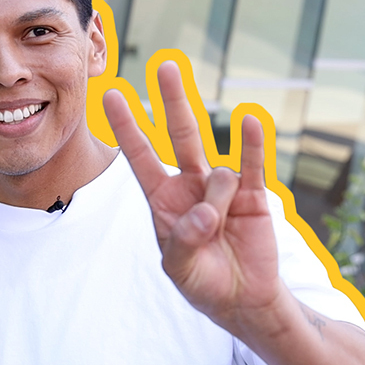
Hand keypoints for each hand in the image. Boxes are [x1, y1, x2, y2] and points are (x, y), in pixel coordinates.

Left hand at [103, 61, 281, 335]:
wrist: (242, 299)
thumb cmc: (203, 281)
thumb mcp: (180, 268)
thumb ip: (184, 241)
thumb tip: (205, 212)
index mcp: (163, 198)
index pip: (140, 156)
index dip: (127, 126)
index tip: (111, 95)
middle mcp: (190, 183)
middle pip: (180, 134)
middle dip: (172, 100)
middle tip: (165, 65)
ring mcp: (222, 185)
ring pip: (217, 169)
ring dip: (218, 196)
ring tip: (219, 226)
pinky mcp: (253, 194)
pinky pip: (253, 164)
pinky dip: (252, 144)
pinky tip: (250, 120)